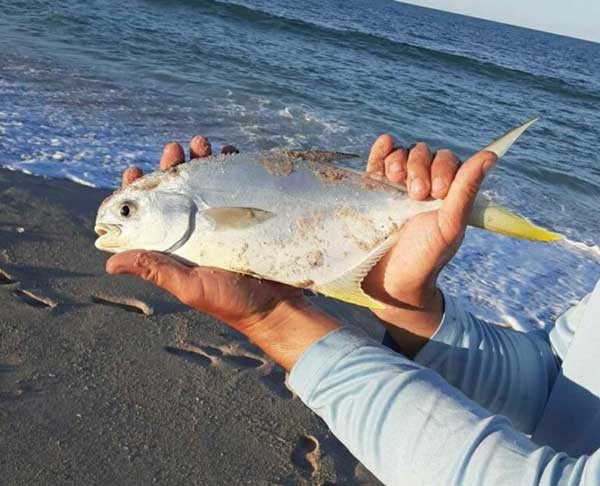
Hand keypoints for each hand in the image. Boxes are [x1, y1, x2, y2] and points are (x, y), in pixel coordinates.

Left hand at [107, 136, 337, 369]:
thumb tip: (109, 263)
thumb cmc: (230, 302)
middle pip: (178, 190)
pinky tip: (230, 152)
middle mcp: (196, 230)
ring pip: (205, 182)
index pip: (150, 213)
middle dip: (173, 166)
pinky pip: (237, 184)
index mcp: (176, 245)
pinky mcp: (246, 216)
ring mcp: (221, 221)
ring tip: (201, 143)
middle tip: (174, 149)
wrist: (275, 306)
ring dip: (201, 159)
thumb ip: (156, 270)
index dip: (140, 191)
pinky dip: (232, 165)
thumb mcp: (190, 286)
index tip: (136, 171)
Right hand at [362, 135, 496, 356]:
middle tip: (416, 194)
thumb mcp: (449, 226)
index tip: (436, 194)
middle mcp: (421, 186)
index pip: (446, 160)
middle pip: (422, 153)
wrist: (390, 282)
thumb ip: (466, 190)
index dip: (442, 168)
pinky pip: (376, 161)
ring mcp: (395, 187)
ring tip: (394, 180)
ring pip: (400, 154)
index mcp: (445, 193)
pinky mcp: (372, 191)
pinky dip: (380, 150)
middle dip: (419, 167)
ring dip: (399, 159)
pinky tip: (384, 144)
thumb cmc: (425, 258)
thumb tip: (491, 155)